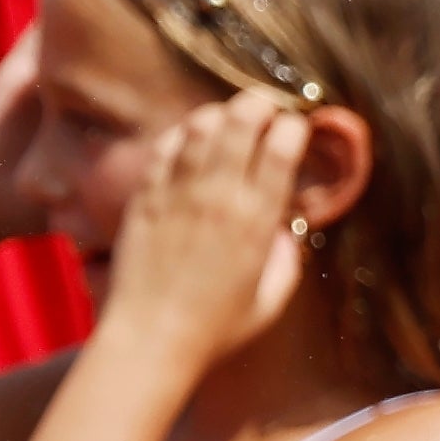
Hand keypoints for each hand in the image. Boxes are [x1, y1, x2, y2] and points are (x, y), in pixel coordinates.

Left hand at [95, 90, 312, 361]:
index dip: (293, 125)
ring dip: (220, 113)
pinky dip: (180, 133)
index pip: (281, 147)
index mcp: (256, 219)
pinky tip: (190, 136)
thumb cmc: (216, 327)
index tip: (296, 126)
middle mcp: (217, 197)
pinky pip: (163, 148)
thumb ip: (285, 257)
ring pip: (200, 125)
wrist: (150, 336)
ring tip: (230, 119)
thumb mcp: (271, 298)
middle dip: (259, 104)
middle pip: (241, 121)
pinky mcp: (143, 197)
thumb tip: (286, 226)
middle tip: (265, 107)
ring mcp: (176, 193)